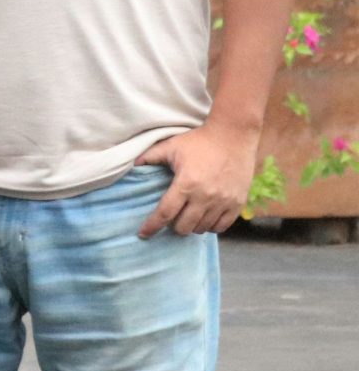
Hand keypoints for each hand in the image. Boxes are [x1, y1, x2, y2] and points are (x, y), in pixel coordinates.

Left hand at [138, 120, 260, 236]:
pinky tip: (205, 219)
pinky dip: (211, 226)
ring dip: (192, 226)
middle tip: (171, 219)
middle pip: (184, 227)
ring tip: (188, 217)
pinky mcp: (238, 202)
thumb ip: (150, 157)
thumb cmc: (199, 141)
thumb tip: (132, 165)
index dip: (152, 226)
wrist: (234, 135)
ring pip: (202, 228)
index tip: (143, 234)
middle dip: (174, 226)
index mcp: (186, 184)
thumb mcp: (171, 146)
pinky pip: (222, 226)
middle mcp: (205, 196)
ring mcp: (223, 201)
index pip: (165, 213)